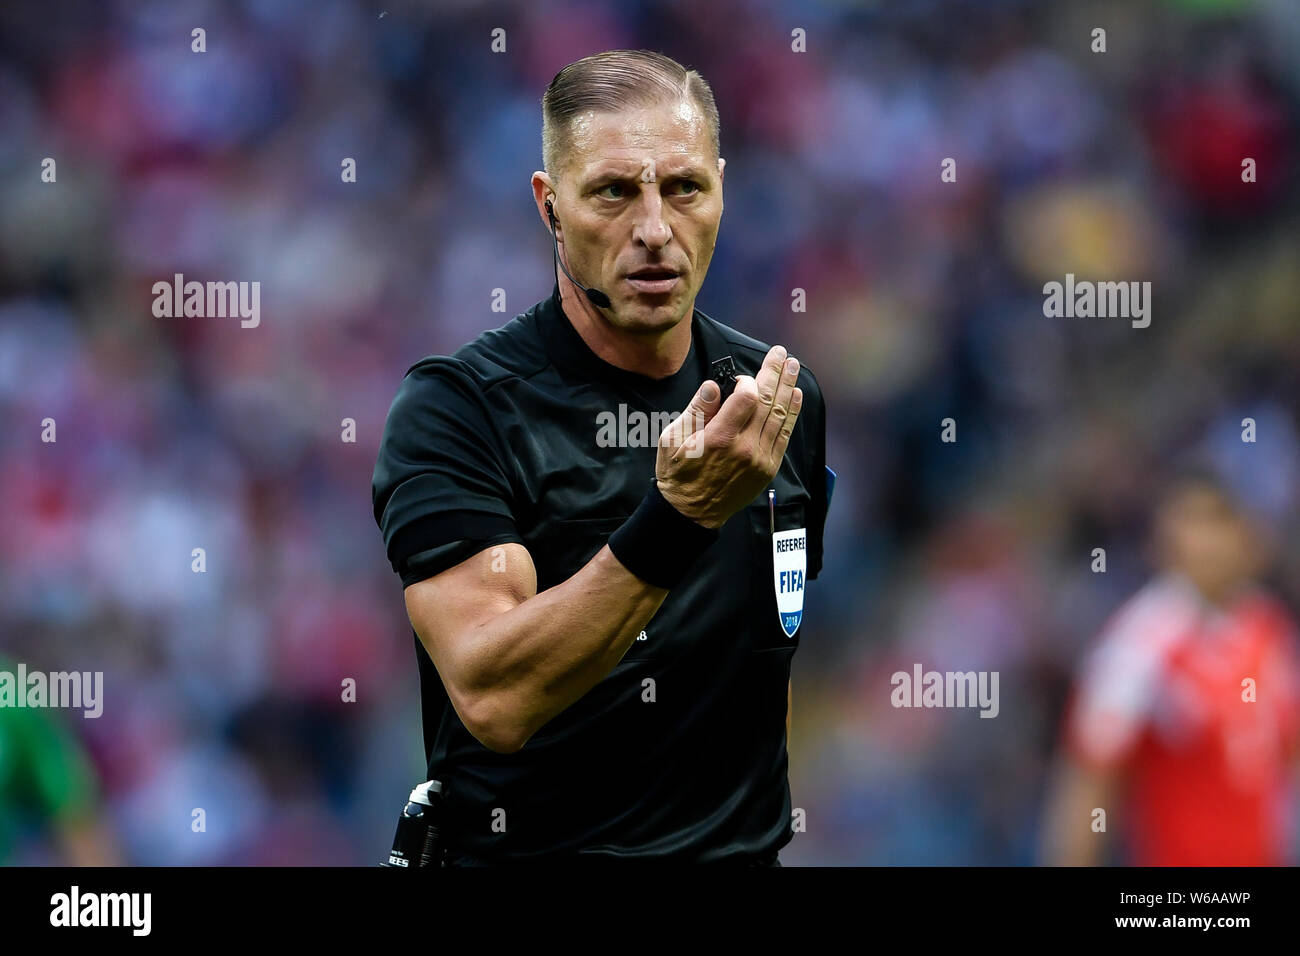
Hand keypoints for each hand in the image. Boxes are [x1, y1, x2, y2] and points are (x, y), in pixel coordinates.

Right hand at [654, 345, 802, 528]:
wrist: (690, 513)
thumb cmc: (678, 474)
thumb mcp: (672, 439)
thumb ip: (696, 410)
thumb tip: (714, 386)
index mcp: (719, 438)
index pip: (746, 398)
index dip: (747, 381)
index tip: (740, 378)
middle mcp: (745, 448)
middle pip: (767, 402)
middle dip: (775, 374)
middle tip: (780, 353)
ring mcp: (760, 459)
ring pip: (779, 416)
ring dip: (788, 388)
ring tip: (793, 366)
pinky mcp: (767, 468)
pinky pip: (784, 436)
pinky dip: (791, 414)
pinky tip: (795, 396)